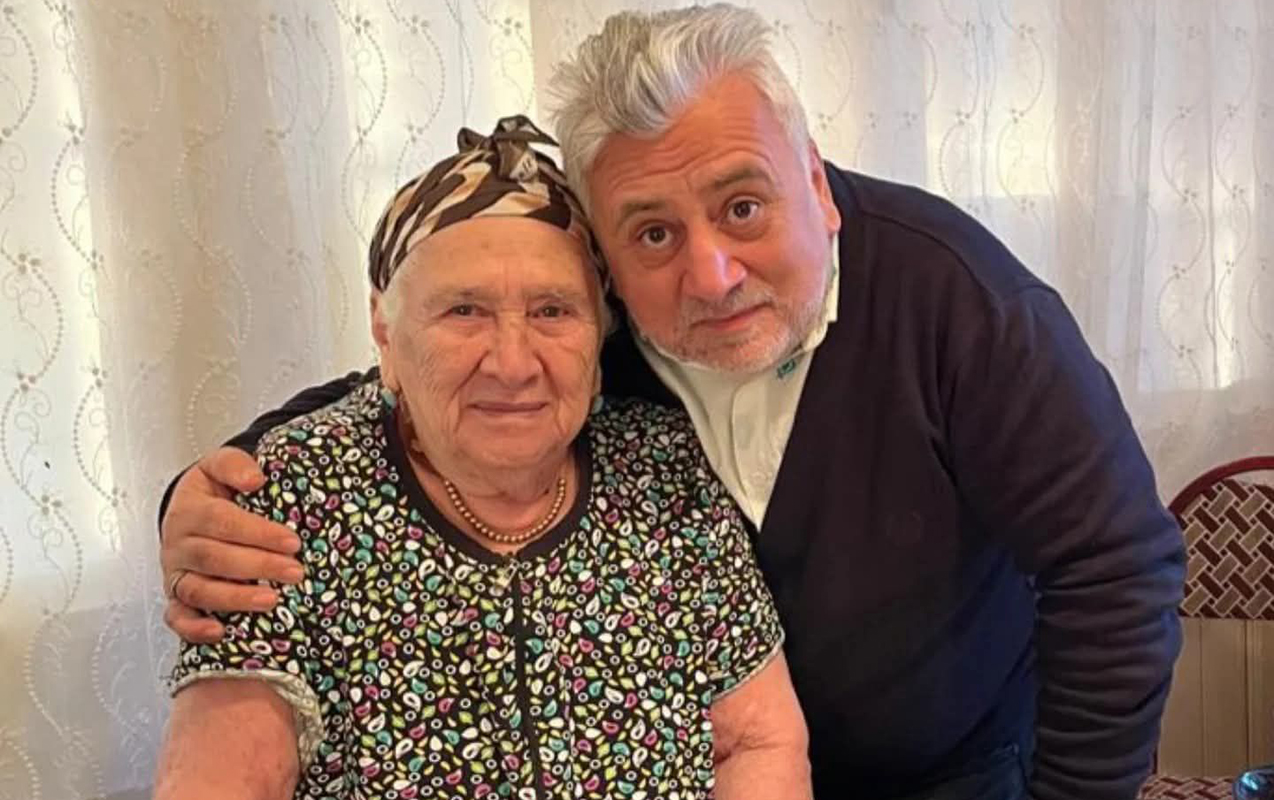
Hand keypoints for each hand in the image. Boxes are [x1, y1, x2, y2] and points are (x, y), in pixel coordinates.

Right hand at [160, 447, 302, 642]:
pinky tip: (220, 632)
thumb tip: (254, 479)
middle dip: (257, 567)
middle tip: (294, 571)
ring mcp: (176, 573)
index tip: (292, 541)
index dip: (258, 533)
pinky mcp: (176, 598)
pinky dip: (194, 628)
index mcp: (190, 510)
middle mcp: (179, 544)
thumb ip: (235, 465)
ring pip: (198, 590)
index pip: (222, 521)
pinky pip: (177, 617)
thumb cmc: (213, 492)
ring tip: (271, 600)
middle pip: (214, 558)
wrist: (191, 510)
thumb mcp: (220, 466)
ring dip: (235, 599)